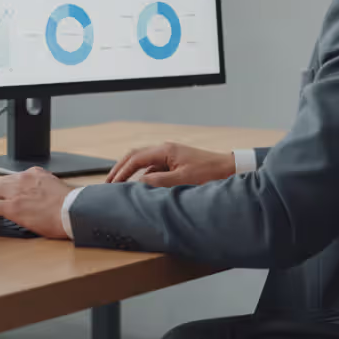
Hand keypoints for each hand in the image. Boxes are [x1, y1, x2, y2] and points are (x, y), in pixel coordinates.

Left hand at [0, 167, 71, 238]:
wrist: (74, 211)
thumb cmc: (71, 205)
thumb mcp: (56, 188)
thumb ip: (44, 189)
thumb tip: (40, 198)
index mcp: (35, 174)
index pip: (12, 177)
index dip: (4, 187)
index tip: (2, 193)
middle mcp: (23, 179)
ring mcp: (16, 193)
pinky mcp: (13, 207)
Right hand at [106, 142, 235, 187]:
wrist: (229, 169)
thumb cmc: (209, 173)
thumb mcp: (183, 179)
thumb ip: (159, 180)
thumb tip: (139, 182)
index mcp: (165, 150)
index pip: (135, 159)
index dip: (121, 171)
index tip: (111, 184)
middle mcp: (165, 150)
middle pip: (135, 156)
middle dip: (120, 169)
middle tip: (108, 183)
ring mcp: (170, 156)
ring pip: (143, 163)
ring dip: (131, 173)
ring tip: (121, 186)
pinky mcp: (175, 164)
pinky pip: (153, 168)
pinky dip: (143, 176)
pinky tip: (141, 188)